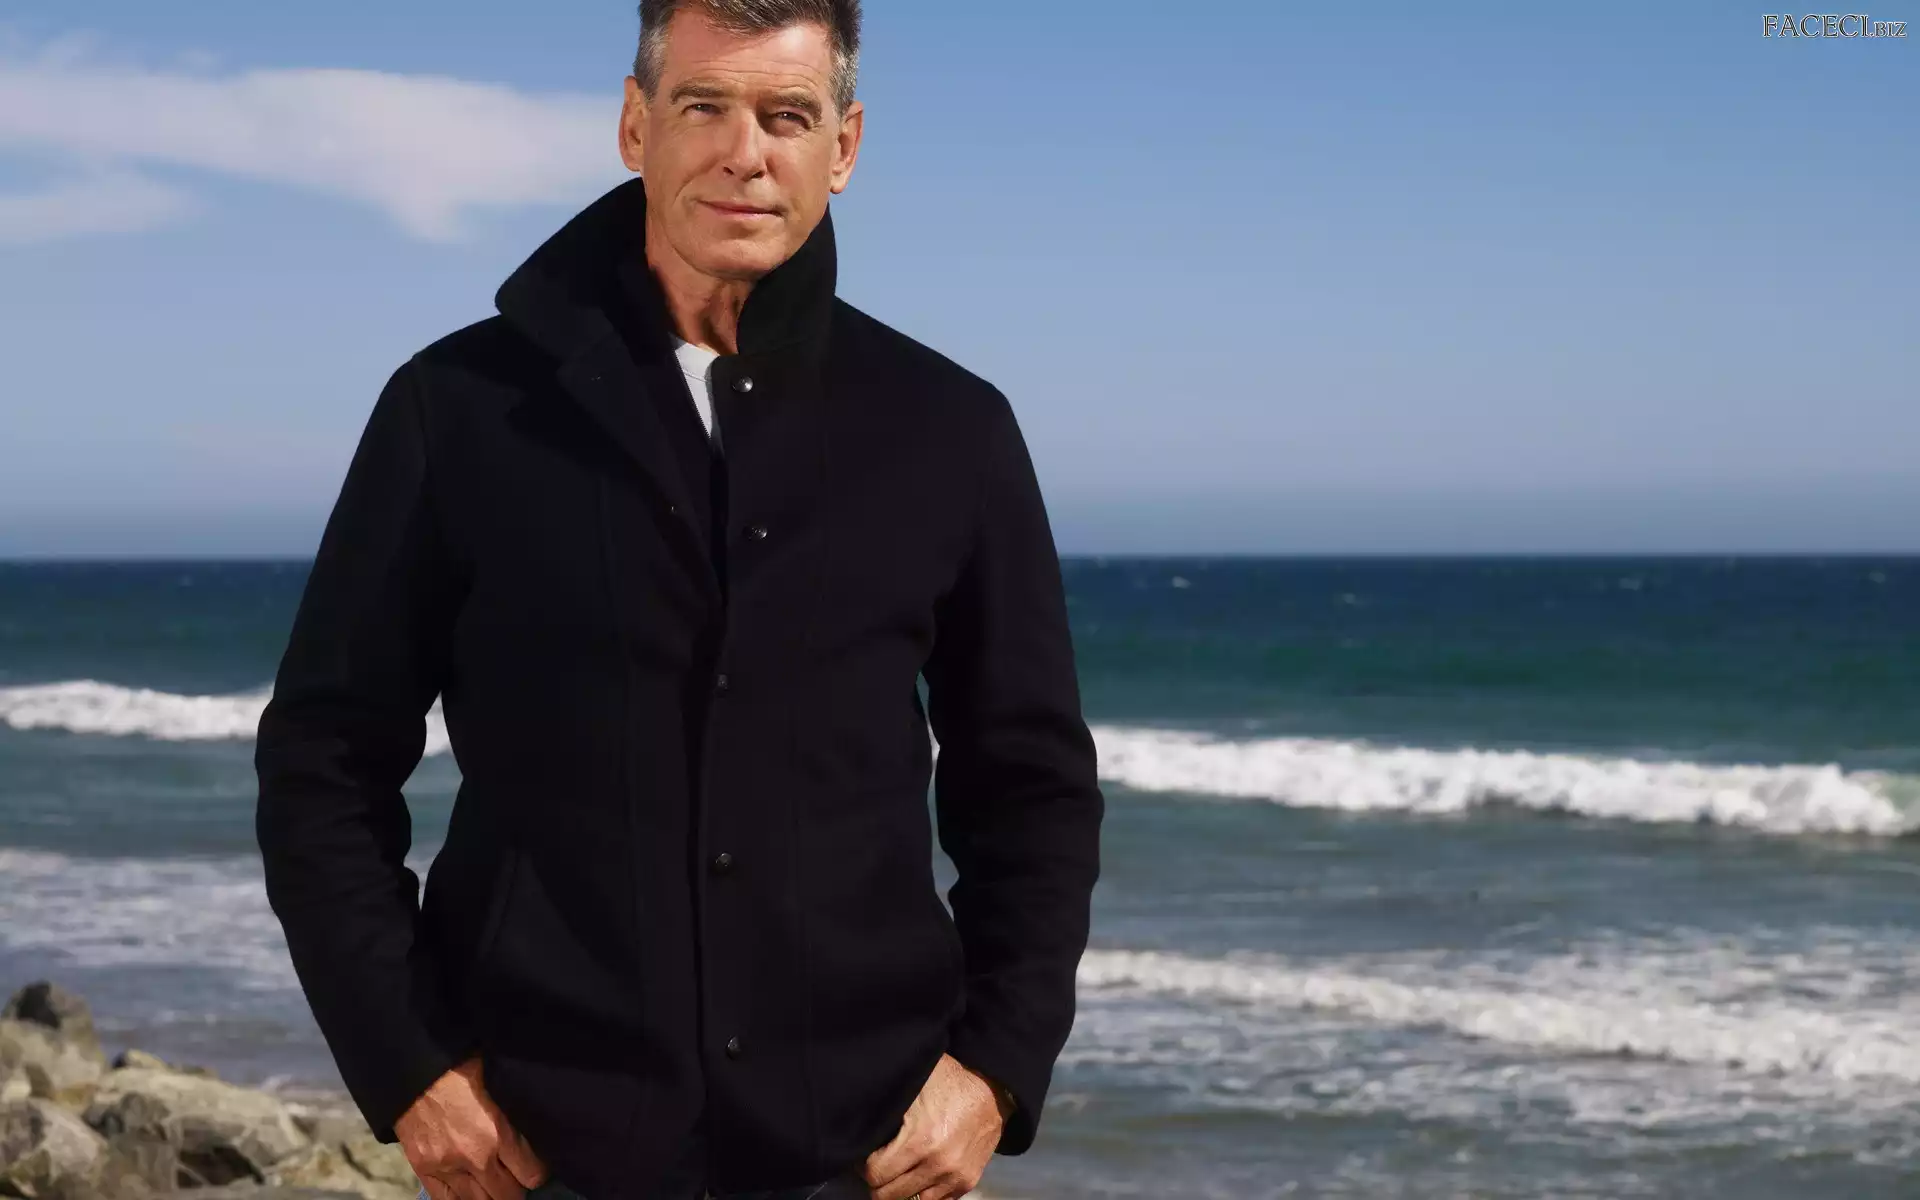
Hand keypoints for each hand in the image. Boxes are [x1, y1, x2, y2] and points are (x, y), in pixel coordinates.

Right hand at [397, 1055, 550, 1199]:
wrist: (415, 1071)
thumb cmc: (461, 1069)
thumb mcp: (499, 1084)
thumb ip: (514, 1114)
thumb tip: (536, 1126)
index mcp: (497, 1133)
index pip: (532, 1174)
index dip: (538, 1171)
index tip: (536, 1166)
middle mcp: (475, 1158)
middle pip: (508, 1195)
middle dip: (517, 1186)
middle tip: (516, 1176)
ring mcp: (447, 1168)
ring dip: (492, 1195)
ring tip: (496, 1184)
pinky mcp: (424, 1172)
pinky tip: (472, 1192)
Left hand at [863, 1054, 1010, 1199]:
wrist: (994, 1089)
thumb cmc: (949, 1080)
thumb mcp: (914, 1083)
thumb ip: (889, 1107)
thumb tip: (860, 1120)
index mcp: (920, 1141)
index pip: (875, 1174)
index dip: (864, 1166)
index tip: (865, 1156)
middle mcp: (937, 1165)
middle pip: (888, 1195)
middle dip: (878, 1181)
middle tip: (879, 1166)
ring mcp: (954, 1178)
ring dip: (901, 1190)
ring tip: (897, 1173)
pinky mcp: (967, 1182)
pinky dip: (923, 1193)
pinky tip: (918, 1178)